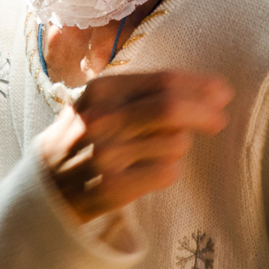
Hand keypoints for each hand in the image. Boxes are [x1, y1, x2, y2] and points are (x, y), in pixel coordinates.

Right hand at [41, 72, 231, 223]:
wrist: (47, 186)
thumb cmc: (86, 138)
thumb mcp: (104, 102)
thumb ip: (150, 93)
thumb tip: (214, 90)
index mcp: (101, 90)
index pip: (164, 81)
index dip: (200, 85)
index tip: (221, 91)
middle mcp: (101, 119)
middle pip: (172, 108)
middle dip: (205, 112)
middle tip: (219, 120)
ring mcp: (105, 154)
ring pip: (175, 143)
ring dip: (178, 146)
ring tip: (155, 151)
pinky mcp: (113, 188)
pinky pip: (167, 172)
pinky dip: (168, 170)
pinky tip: (147, 171)